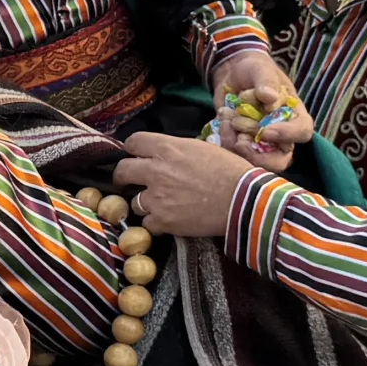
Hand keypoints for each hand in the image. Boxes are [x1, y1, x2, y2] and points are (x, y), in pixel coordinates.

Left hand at [115, 132, 256, 237]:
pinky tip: (168, 221)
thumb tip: (170, 154)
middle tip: (129, 181)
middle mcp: (156, 171)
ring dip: (145, 203)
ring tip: (160, 205)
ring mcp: (156, 198)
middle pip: (123, 171)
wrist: (243, 201)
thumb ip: (179, 150)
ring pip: (135, 201)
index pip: (133, 142)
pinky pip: (147, 223)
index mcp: (167, 148)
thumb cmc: (231, 170)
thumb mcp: (203, 148)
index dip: (133, 149)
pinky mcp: (162, 221)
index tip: (136, 156)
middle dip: (124, 176)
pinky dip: (156, 223)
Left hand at [209, 51, 313, 156]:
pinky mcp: (241, 144)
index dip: (287, 135)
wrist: (232, 73)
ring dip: (237, 147)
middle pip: (281, 160)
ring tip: (227, 122)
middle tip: (240, 142)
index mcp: (293, 114)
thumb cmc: (254, 69)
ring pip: (256, 161)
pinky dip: (225, 141)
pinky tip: (222, 121)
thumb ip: (266, 81)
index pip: (302, 132)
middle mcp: (281, 133)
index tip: (264, 130)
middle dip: (260, 156)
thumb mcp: (261, 69)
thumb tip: (270, 98)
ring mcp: (260, 142)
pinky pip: (235, 155)